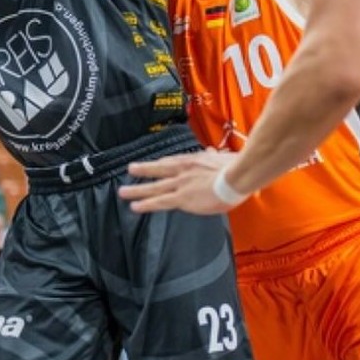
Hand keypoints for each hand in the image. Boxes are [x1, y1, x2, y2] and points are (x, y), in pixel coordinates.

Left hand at [118, 148, 246, 214]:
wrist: (236, 176)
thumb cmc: (234, 168)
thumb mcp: (223, 157)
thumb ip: (214, 156)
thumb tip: (212, 152)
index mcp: (193, 160)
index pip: (173, 162)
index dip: (162, 164)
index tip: (155, 164)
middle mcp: (182, 170)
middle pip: (158, 170)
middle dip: (143, 170)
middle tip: (130, 170)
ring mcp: (179, 184)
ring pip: (154, 187)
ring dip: (137, 190)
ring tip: (123, 192)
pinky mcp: (181, 198)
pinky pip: (159, 202)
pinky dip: (146, 204)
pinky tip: (135, 207)